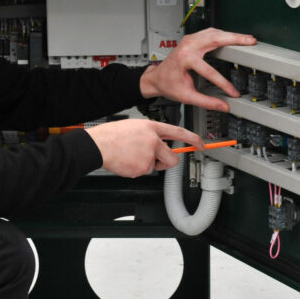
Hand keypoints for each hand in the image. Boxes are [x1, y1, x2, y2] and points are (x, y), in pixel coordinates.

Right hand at [87, 119, 202, 176]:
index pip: (179, 132)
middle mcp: (153, 141)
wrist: (99, 145)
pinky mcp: (141, 168)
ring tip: (132, 156)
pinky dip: (137, 169)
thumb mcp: (134, 126)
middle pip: (172, 158)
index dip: (193, 139)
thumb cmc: (112, 135)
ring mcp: (148, 155)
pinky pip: (144, 172)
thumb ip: (149, 134)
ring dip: (148, 164)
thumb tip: (158, 144)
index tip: (201, 144)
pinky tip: (127, 161)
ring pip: (156, 166)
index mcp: (152, 127)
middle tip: (157, 159)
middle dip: (167, 161)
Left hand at [140, 28, 255, 111]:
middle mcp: (188, 45)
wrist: (156, 77)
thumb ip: (206, 102)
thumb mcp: (186, 96)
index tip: (233, 92)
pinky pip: (210, 32)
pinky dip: (224, 34)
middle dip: (235, 39)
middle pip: (215, 38)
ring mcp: (190, 39)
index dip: (224, 83)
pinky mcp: (192, 38)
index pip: (210, 71)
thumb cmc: (168, 84)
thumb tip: (223, 106)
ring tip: (246, 39)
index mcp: (185, 59)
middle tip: (250, 41)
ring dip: (231, 34)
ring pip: (214, 32)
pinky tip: (233, 37)